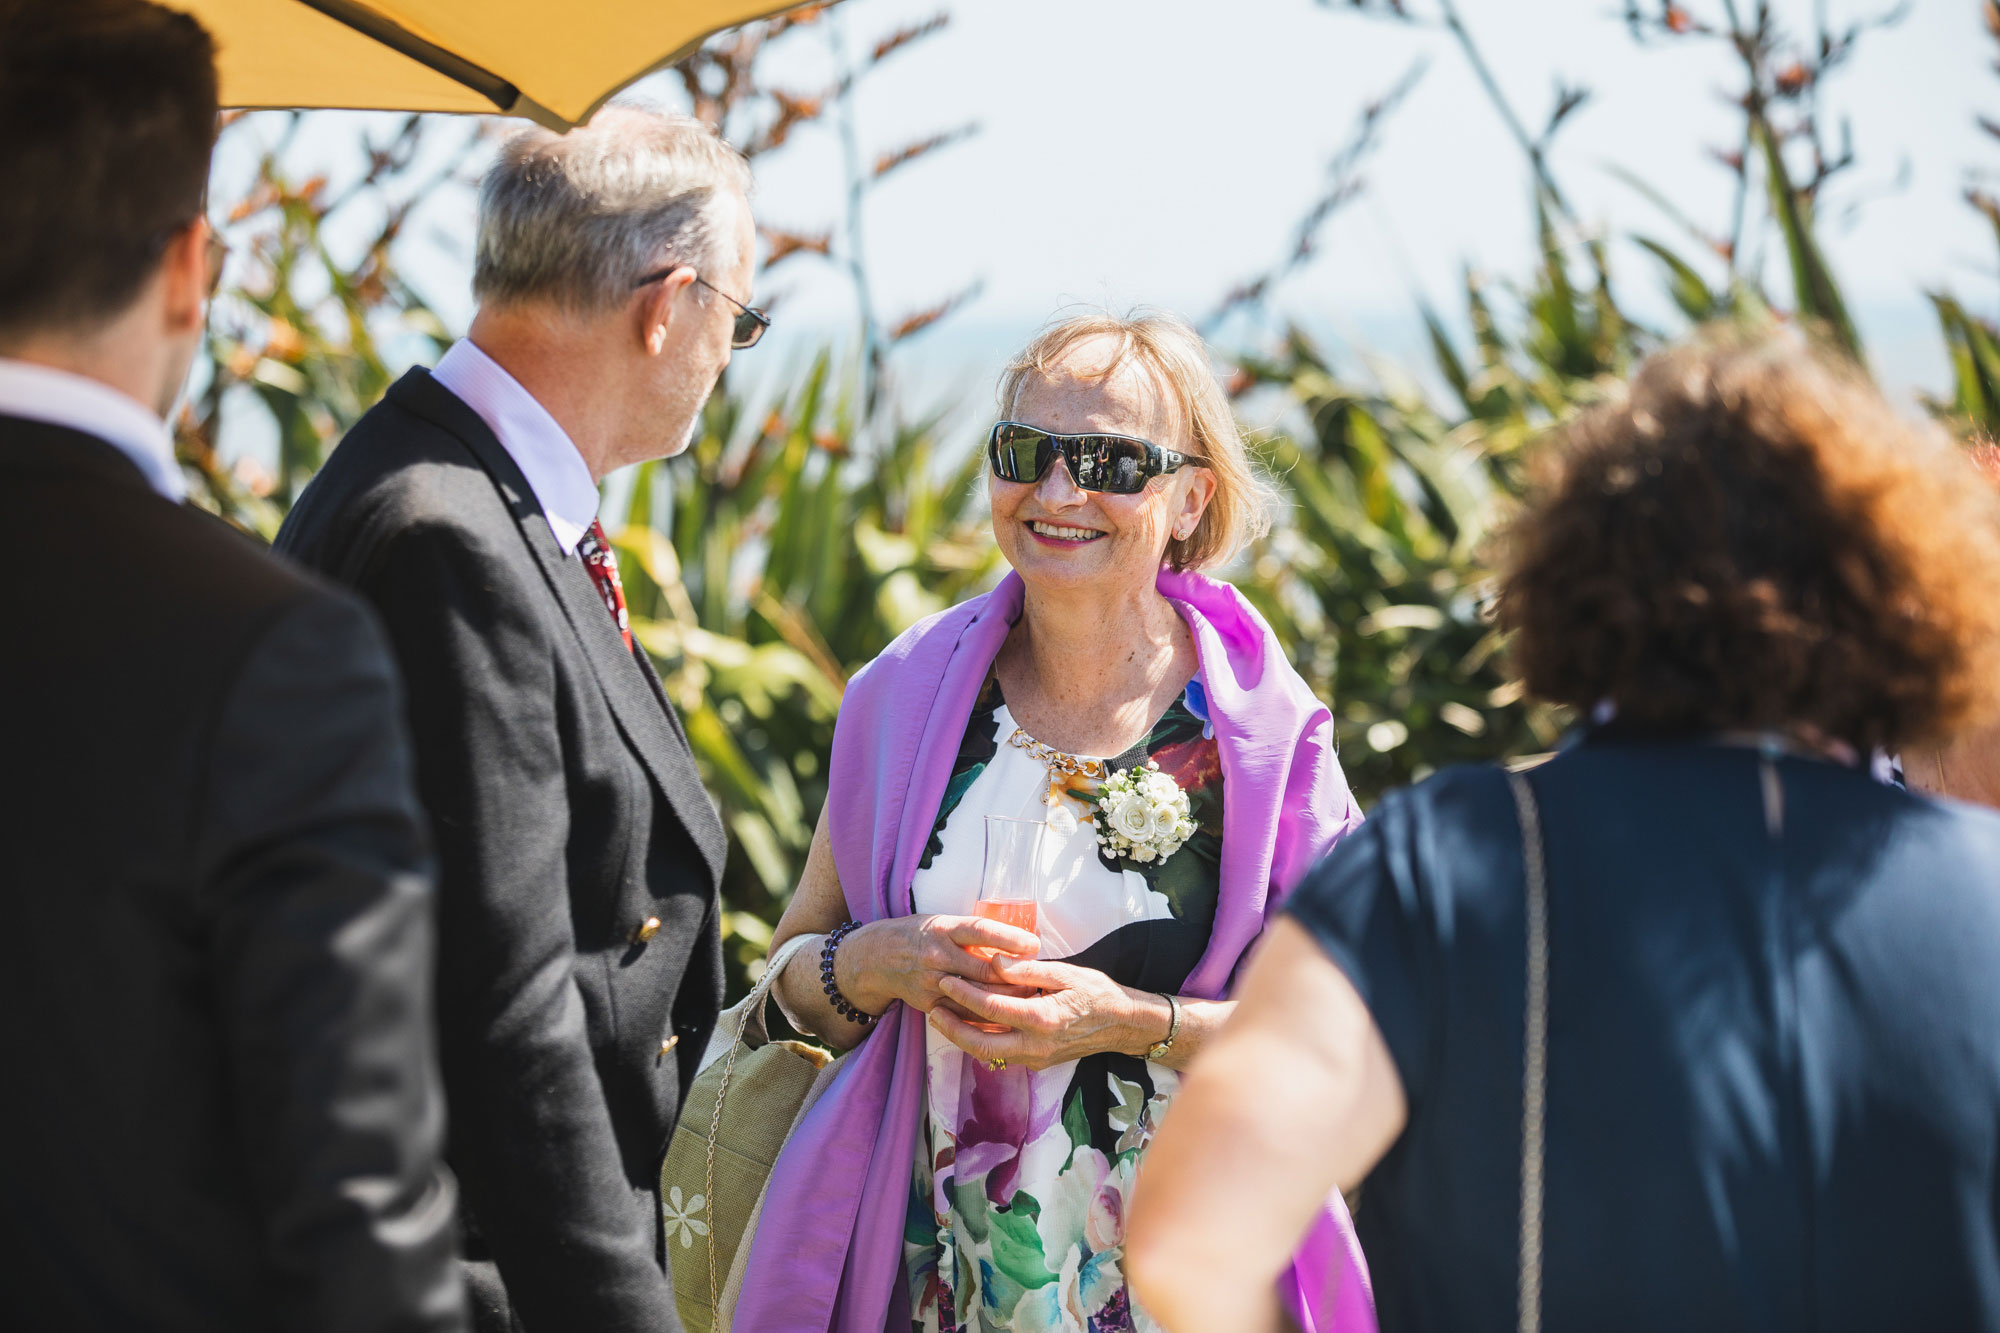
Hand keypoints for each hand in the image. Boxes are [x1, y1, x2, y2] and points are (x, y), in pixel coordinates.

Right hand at [834, 914, 1039, 1017]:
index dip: (1009, 938)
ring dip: (1007, 999)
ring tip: (1030, 997)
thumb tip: (1015, 942)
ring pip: (978, 996)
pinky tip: (1006, 1015)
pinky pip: (964, 1015)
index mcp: (943, 928)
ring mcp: (932, 982)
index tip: (1034, 944)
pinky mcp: (929, 1004)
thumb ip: (973, 934)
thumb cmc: (918, 935)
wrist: (875, 958)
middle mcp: (937, 955)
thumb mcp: (942, 923)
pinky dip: (987, 1016)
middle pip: (985, 970)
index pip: (981, 930)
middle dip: (1016, 977)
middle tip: (1040, 979)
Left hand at [929, 958, 1165, 1070]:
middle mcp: (1036, 1046)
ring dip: (962, 1038)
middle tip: (932, 1008)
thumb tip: (994, 961)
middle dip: (951, 1028)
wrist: (1124, 1025)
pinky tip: (970, 1026)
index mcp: (1042, 1019)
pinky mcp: (1038, 1063)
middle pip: (979, 1044)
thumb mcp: (1066, 973)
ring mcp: (1036, 1059)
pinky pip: (1001, 1054)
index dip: (963, 994)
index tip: (946, 980)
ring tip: (943, 1018)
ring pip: (988, 1054)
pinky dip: (981, 1041)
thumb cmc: (1098, 993)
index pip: (991, 1008)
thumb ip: (1027, 969)